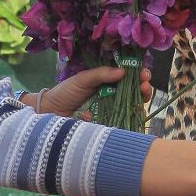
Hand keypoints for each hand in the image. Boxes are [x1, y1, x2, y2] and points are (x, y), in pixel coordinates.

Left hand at [32, 65, 152, 118]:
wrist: (50, 112)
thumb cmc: (65, 92)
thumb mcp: (82, 79)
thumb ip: (101, 74)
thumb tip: (123, 71)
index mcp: (107, 81)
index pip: (128, 76)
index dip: (138, 74)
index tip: (144, 74)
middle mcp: (111, 95)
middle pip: (134, 92)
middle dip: (143, 88)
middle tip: (145, 86)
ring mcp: (110, 110)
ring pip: (131, 106)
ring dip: (140, 101)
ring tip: (142, 95)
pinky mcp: (107, 123)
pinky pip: (121, 121)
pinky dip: (128, 117)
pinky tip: (133, 111)